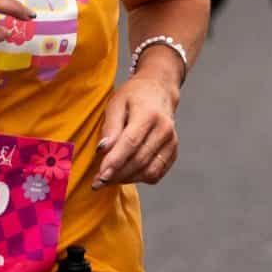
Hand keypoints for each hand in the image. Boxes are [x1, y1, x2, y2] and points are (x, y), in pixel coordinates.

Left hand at [93, 66, 181, 186]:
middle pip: (139, 160)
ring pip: (148, 172)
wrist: (159, 90)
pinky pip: (156, 174)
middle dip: (117, 175)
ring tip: (111, 177)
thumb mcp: (116, 104)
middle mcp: (164, 129)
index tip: (100, 176)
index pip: (131, 143)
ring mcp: (171, 141)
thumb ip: (110, 128)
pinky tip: (127, 173)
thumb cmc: (134, 96)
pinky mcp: (173, 151)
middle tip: (98, 182)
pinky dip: (139, 178)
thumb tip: (103, 150)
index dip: (115, 162)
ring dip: (127, 179)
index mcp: (148, 114)